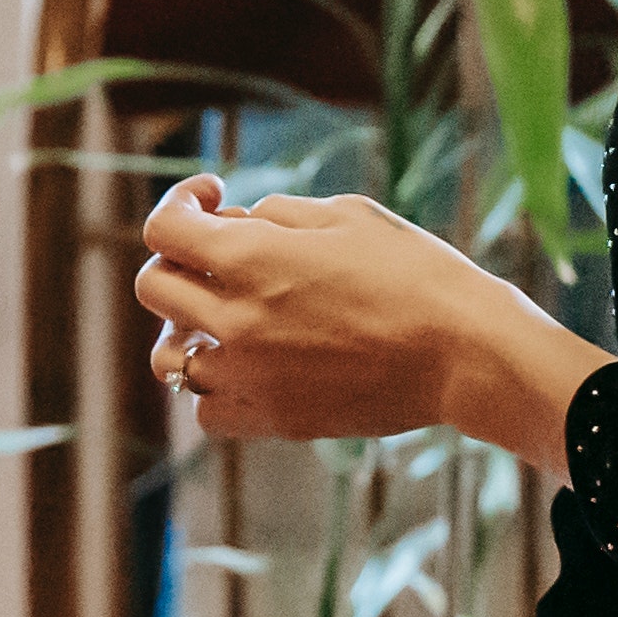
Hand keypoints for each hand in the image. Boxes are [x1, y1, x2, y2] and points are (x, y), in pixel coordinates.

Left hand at [134, 176, 606, 471]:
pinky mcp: (272, 418)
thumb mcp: (349, 216)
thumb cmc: (416, 274)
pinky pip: (206, 408)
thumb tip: (240, 223)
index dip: (180, 202)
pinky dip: (215, 386)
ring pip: (170, 356)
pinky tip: (250, 367)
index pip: (164, 229)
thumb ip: (279, 213)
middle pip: (154, 287)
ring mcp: (248, 376)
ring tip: (227, 319)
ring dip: (189, 329)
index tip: (212, 198)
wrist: (464, 353)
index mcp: (250, 259)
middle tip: (219, 256)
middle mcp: (234, 320)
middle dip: (180, 261)